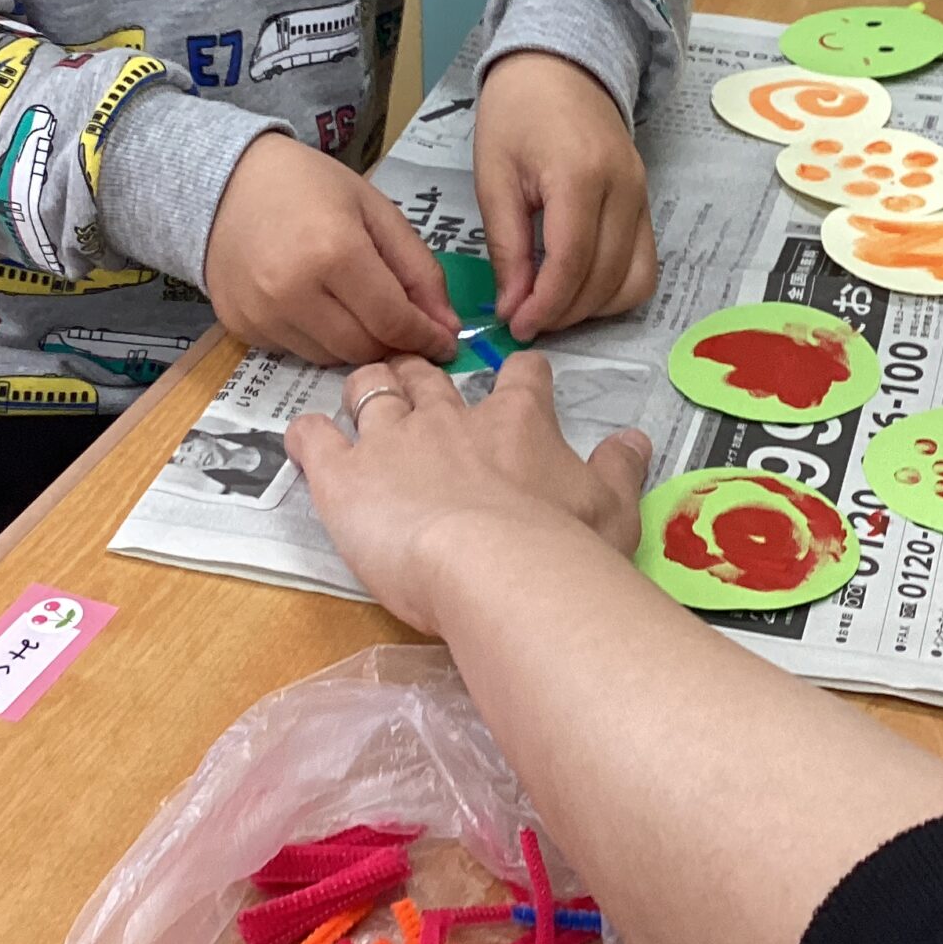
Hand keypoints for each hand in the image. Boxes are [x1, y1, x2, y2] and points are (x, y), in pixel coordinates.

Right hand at [207, 136, 458, 366]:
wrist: (225, 182)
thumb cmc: (309, 186)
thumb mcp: (376, 211)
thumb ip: (417, 269)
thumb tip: (448, 327)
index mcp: (334, 252)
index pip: (393, 321)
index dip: (426, 338)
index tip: (445, 343)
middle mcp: (293, 292)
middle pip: (363, 349)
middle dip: (391, 342)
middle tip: (403, 324)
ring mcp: (261, 314)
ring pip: (330, 358)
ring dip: (354, 343)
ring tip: (355, 307)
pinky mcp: (240, 328)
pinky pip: (295, 352)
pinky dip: (317, 339)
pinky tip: (315, 304)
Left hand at [285, 352, 649, 632]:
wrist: (499, 570)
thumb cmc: (564, 546)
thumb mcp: (613, 508)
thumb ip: (620, 468)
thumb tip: (635, 438)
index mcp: (517, 420)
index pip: (521, 374)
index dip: (521, 377)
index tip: (521, 385)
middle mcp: (450, 416)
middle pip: (429, 373)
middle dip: (423, 373)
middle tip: (420, 392)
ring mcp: (391, 439)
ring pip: (370, 387)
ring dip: (367, 389)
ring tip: (364, 403)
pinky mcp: (344, 474)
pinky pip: (313, 436)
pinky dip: (307, 434)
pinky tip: (307, 440)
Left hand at [474, 51, 656, 341]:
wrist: (560, 64)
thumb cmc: (516, 111)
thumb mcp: (495, 175)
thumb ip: (507, 245)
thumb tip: (513, 307)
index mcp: (581, 177)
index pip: (572, 263)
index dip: (545, 305)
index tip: (516, 326)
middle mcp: (625, 190)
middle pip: (606, 279)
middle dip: (565, 312)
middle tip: (526, 319)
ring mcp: (643, 196)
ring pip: (634, 280)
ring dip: (593, 306)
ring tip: (551, 306)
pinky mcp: (646, 202)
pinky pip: (644, 263)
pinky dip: (614, 288)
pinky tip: (578, 288)